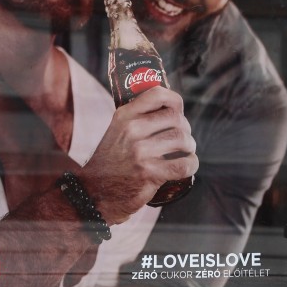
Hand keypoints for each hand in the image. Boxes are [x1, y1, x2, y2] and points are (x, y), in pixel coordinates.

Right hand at [79, 86, 197, 224]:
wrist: (95, 193)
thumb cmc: (111, 160)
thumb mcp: (117, 131)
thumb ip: (137, 118)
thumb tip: (171, 108)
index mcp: (124, 116)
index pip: (157, 94)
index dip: (175, 100)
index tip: (179, 110)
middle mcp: (132, 130)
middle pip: (176, 119)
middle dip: (186, 128)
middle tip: (183, 138)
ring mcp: (140, 152)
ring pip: (183, 140)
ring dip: (190, 146)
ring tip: (186, 151)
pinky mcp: (149, 173)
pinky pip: (184, 164)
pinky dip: (191, 164)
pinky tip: (188, 165)